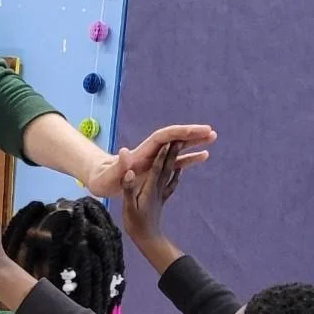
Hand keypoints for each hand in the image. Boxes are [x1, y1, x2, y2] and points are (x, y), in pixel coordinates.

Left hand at [84, 122, 214, 198]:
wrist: (101, 182)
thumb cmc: (103, 179)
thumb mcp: (108, 175)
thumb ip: (118, 165)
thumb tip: (125, 151)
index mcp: (143, 152)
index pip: (165, 137)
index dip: (181, 133)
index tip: (196, 131)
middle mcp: (152, 152)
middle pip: (175, 138)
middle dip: (192, 134)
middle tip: (211, 132)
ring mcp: (156, 160)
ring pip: (179, 148)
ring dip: (195, 143)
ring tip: (212, 139)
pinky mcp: (157, 169)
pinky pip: (177, 161)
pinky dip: (190, 158)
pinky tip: (203, 155)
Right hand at [120, 140, 181, 247]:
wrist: (148, 239)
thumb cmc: (135, 224)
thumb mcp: (128, 206)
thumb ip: (129, 188)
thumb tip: (130, 172)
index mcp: (149, 188)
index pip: (157, 167)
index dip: (163, 153)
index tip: (169, 139)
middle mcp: (158, 188)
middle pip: (168, 166)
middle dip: (174, 150)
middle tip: (182, 135)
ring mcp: (161, 193)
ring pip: (171, 172)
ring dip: (177, 158)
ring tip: (184, 145)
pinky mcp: (162, 198)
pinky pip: (171, 183)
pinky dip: (177, 174)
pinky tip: (181, 169)